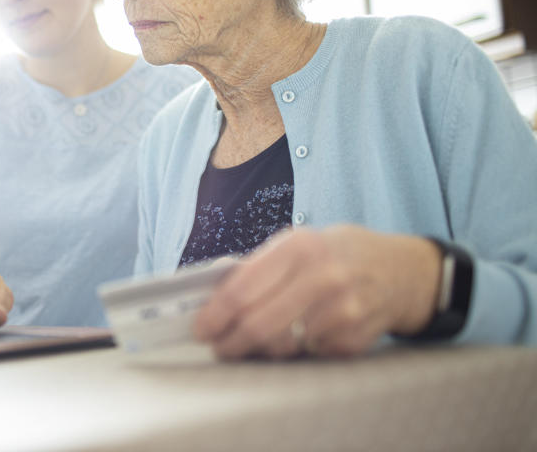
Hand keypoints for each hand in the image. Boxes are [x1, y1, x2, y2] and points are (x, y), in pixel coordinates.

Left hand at [192, 225, 441, 358]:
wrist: (400, 270)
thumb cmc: (336, 255)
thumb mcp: (300, 244)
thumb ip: (260, 268)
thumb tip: (213, 301)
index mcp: (299, 246)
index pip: (242, 288)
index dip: (215, 314)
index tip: (201, 329)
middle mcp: (323, 276)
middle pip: (258, 324)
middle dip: (230, 342)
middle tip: (219, 347)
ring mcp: (343, 310)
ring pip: (281, 345)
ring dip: (259, 350)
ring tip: (251, 344)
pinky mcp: (355, 338)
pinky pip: (308, 355)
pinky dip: (296, 351)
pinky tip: (299, 337)